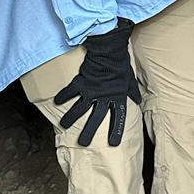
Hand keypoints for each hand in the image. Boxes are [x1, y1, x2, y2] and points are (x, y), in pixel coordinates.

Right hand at [54, 19, 141, 146]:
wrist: (108, 50)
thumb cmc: (120, 64)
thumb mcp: (129, 79)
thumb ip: (132, 92)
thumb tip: (138, 101)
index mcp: (117, 97)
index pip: (118, 117)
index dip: (116, 130)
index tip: (113, 143)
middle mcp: (103, 97)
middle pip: (96, 118)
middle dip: (89, 132)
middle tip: (83, 143)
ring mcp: (91, 91)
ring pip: (79, 108)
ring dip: (71, 117)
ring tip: (63, 125)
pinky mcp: (81, 82)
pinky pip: (70, 91)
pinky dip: (63, 96)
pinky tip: (56, 102)